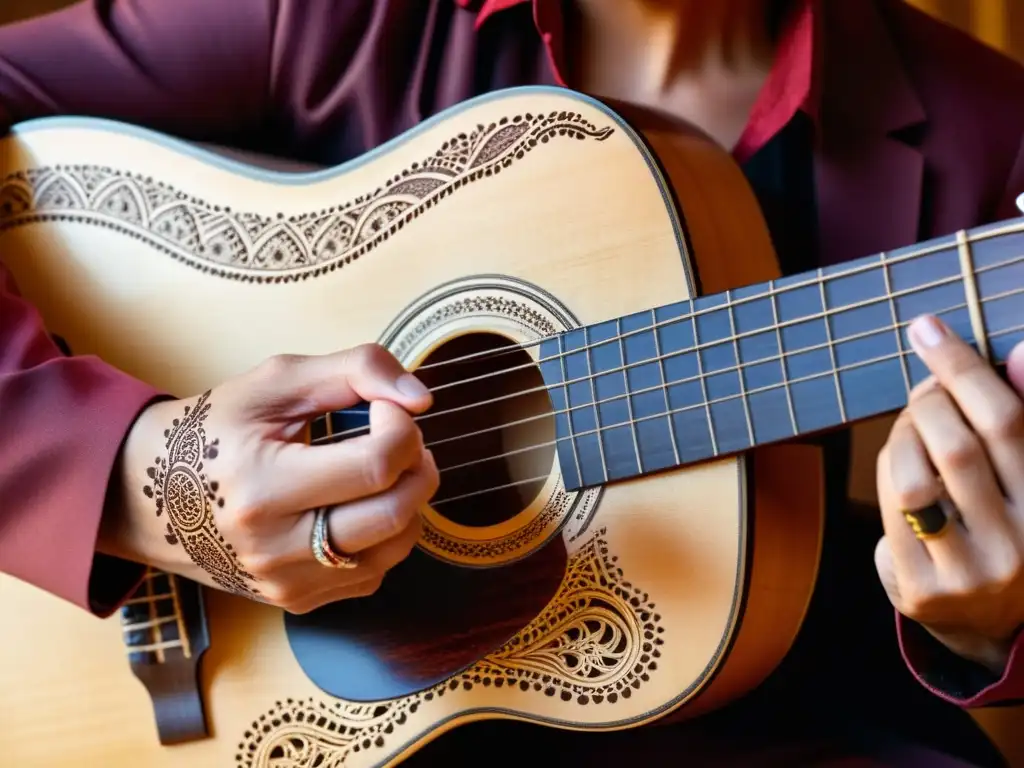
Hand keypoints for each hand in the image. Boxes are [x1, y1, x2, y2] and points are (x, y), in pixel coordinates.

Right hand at [98, 344, 438, 613]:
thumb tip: (422, 398)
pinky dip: (384, 534)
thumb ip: (356, 370)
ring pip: (396, 548)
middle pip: (395, 512)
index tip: (387, 409)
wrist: (145, 496)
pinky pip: (374, 573)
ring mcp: (287, 583)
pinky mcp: (296, 602)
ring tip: (380, 467)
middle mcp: (275, 548)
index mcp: (264, 486)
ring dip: (407, 500)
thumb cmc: (214, 430)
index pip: (377, 465)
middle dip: (417, 464)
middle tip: (398, 436)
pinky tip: (355, 504)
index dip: (403, 428)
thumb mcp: (276, 381)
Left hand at [875, 315, 1023, 673]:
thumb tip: (1021, 352)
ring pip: (914, 479)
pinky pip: (889, 511)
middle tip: (923, 393)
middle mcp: (1023, 544)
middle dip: (926, 404)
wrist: (991, 621)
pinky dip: (890, 474)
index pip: (1008, 421)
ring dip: (902, 437)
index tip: (928, 328)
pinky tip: (904, 471)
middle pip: (956, 447)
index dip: (963, 367)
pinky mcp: (922, 590)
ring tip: (913, 431)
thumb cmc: (1008, 524)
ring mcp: (971, 574)